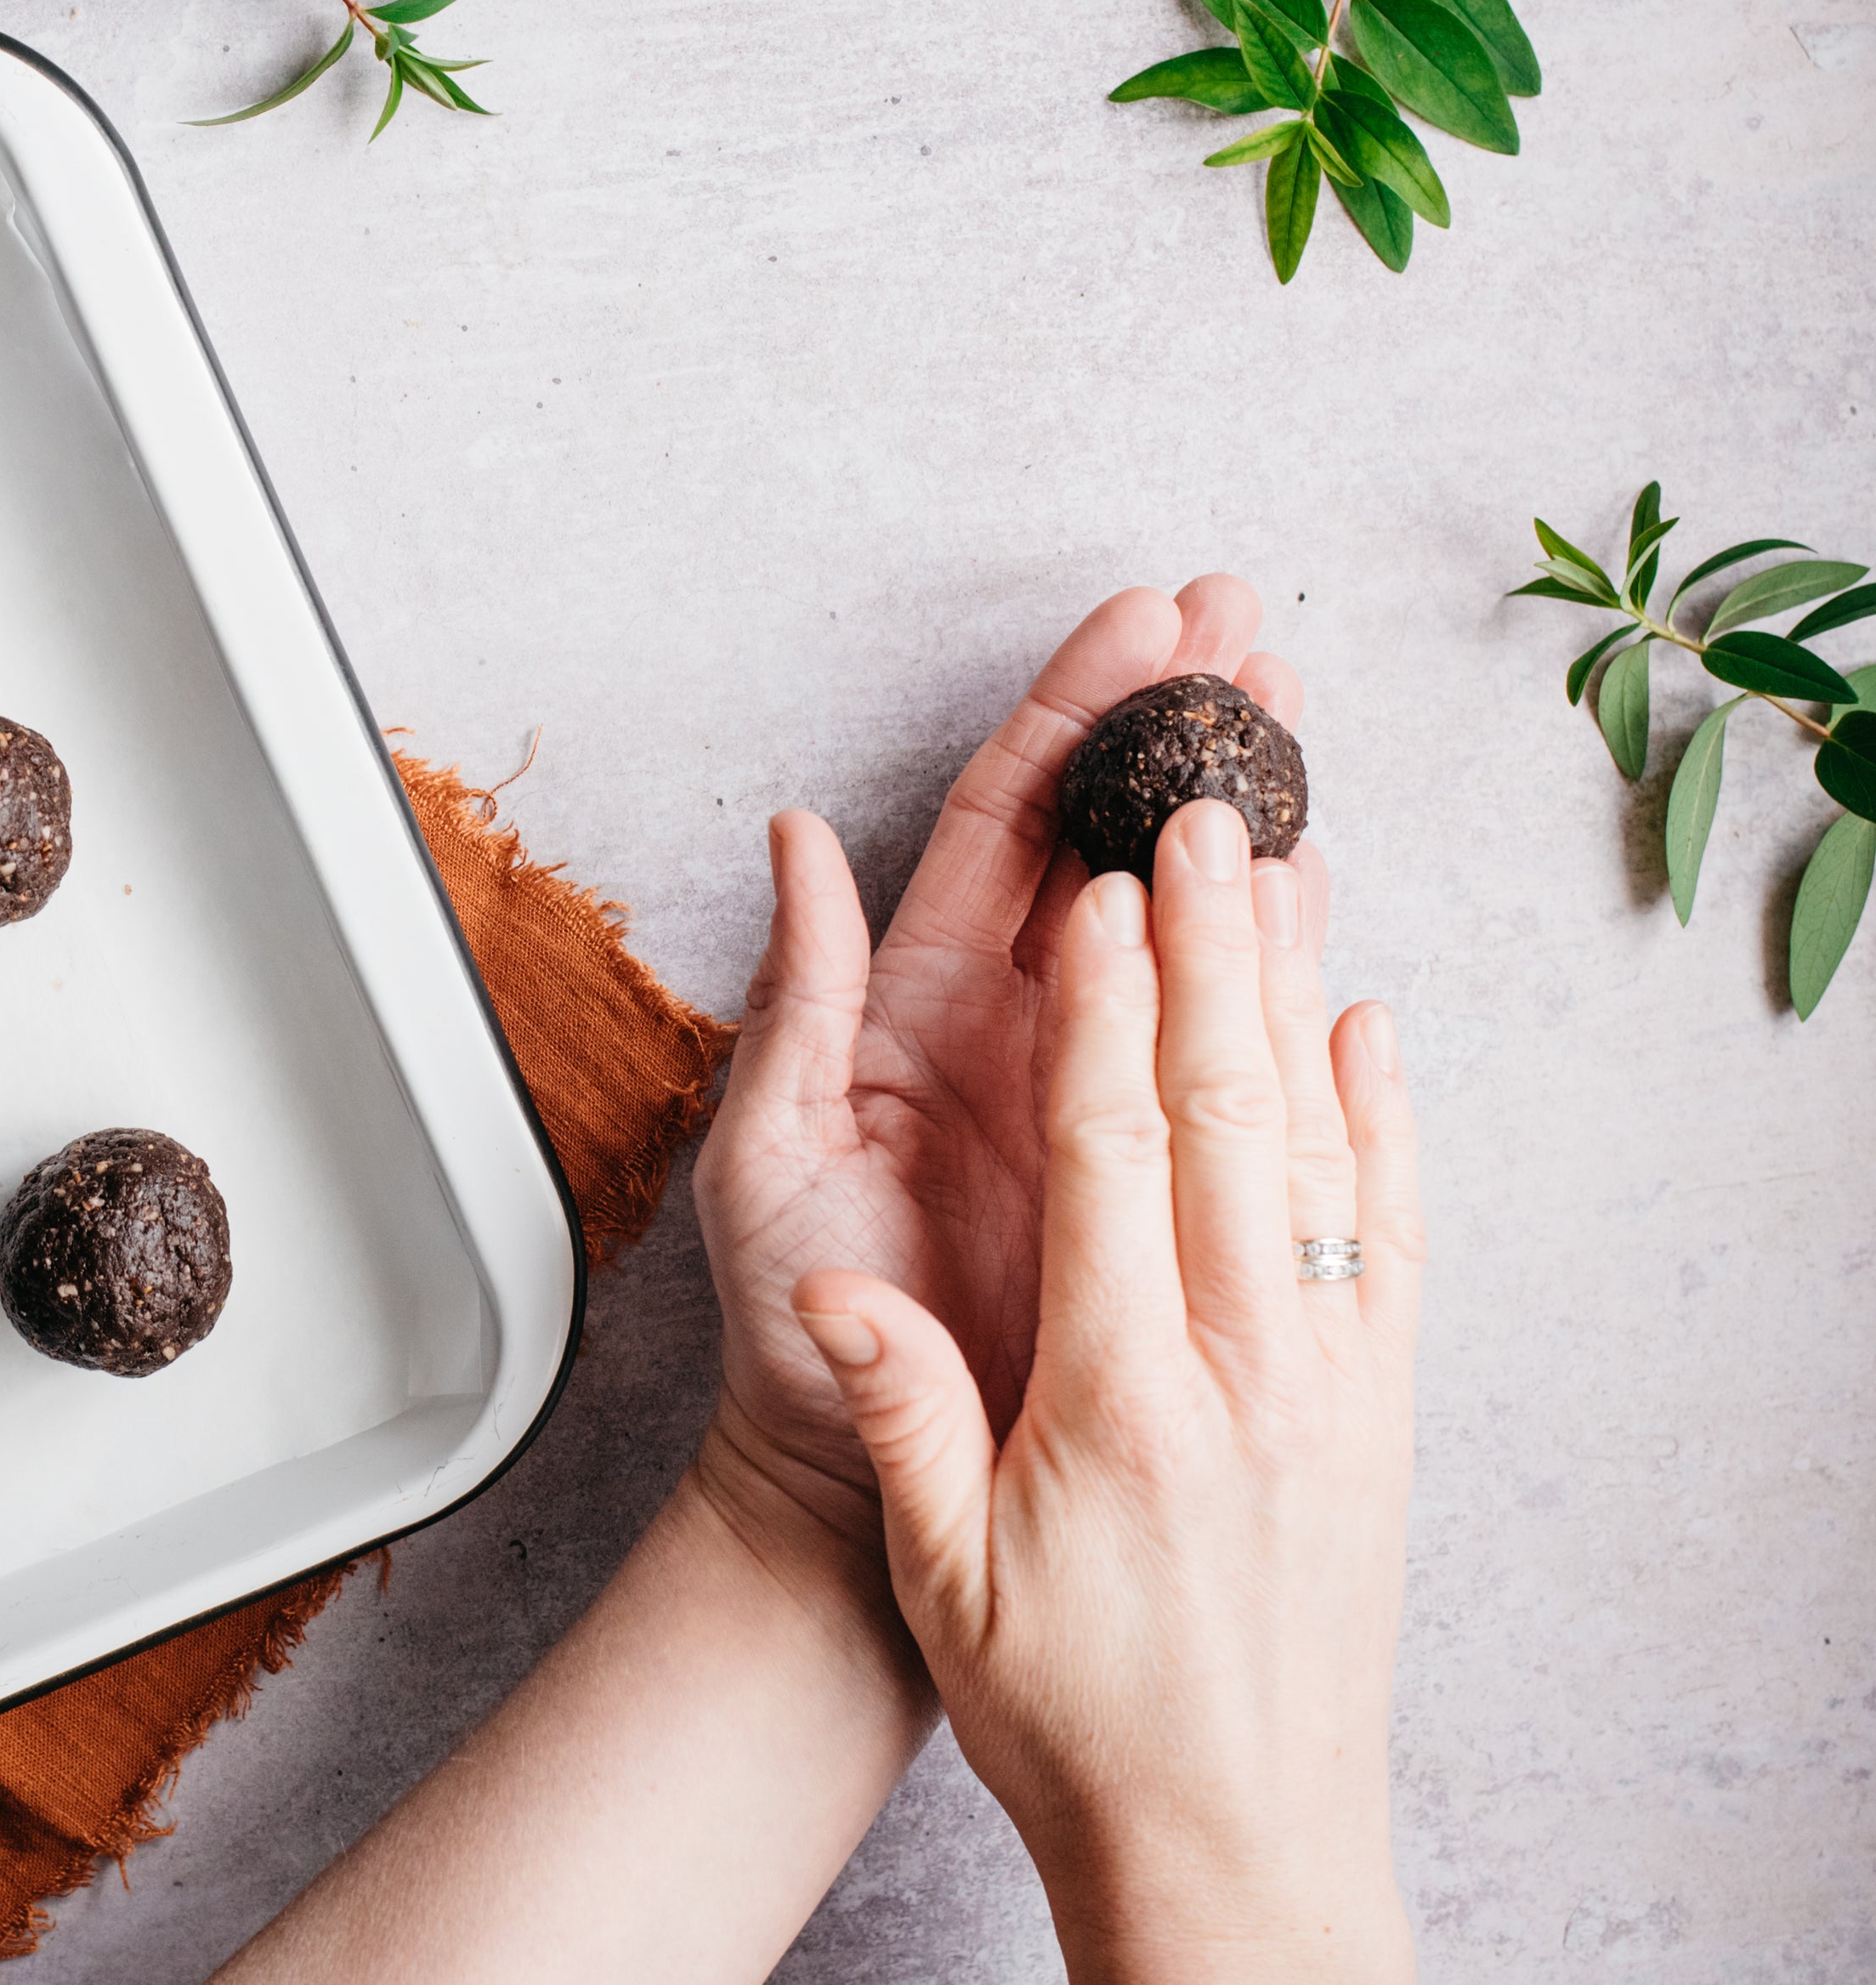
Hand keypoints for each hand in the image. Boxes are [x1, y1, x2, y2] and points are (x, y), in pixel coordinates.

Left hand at [690, 579, 1302, 1559]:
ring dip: (1236, 809)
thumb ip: (796, 994)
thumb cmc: (793, 1323)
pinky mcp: (1146, 1158)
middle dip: (1172, 721)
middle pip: (1101, 837)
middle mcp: (1007, 1021)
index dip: (1071, 715)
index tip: (1141, 621)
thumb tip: (797, 833)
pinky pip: (1217, 1032)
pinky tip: (1321, 878)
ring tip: (1302, 704)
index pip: (1003, 823)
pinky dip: (1270, 952)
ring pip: (1170, 915)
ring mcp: (1086, 1083)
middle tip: (1250, 621)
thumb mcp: (769, 1150)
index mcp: (910, 1001)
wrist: (859, 1468)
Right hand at [792, 801, 1421, 1980]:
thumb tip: (842, 1295)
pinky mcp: (1380, 1414)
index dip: (1104, 1014)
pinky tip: (1370, 1031)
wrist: (1237, 1844)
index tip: (1101, 895)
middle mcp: (1251, 1369)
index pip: (1115, 1157)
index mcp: (1127, 1395)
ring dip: (1291, 993)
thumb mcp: (948, 1572)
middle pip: (1229, 1112)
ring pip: (1317, 1147)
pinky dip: (1384, 1119)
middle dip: (1212, 944)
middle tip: (1204, 811)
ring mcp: (1334, 1385)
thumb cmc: (1079, 1714)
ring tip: (1283, 865)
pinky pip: (1393, 1233)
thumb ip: (904, 1418)